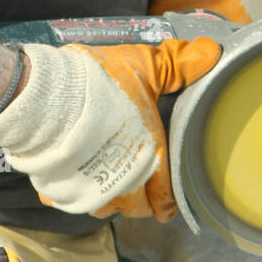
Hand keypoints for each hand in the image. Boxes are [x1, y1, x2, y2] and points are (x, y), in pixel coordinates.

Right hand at [0, 35, 220, 219]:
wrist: (47, 98)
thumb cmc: (103, 85)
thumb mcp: (146, 67)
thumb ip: (179, 64)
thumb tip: (214, 51)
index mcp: (150, 159)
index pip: (166, 198)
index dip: (168, 201)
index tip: (166, 201)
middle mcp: (123, 185)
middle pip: (136, 210)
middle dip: (140, 202)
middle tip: (139, 189)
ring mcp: (89, 191)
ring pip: (104, 210)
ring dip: (108, 199)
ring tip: (107, 185)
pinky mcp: (58, 191)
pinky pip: (69, 202)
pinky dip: (73, 193)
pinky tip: (73, 178)